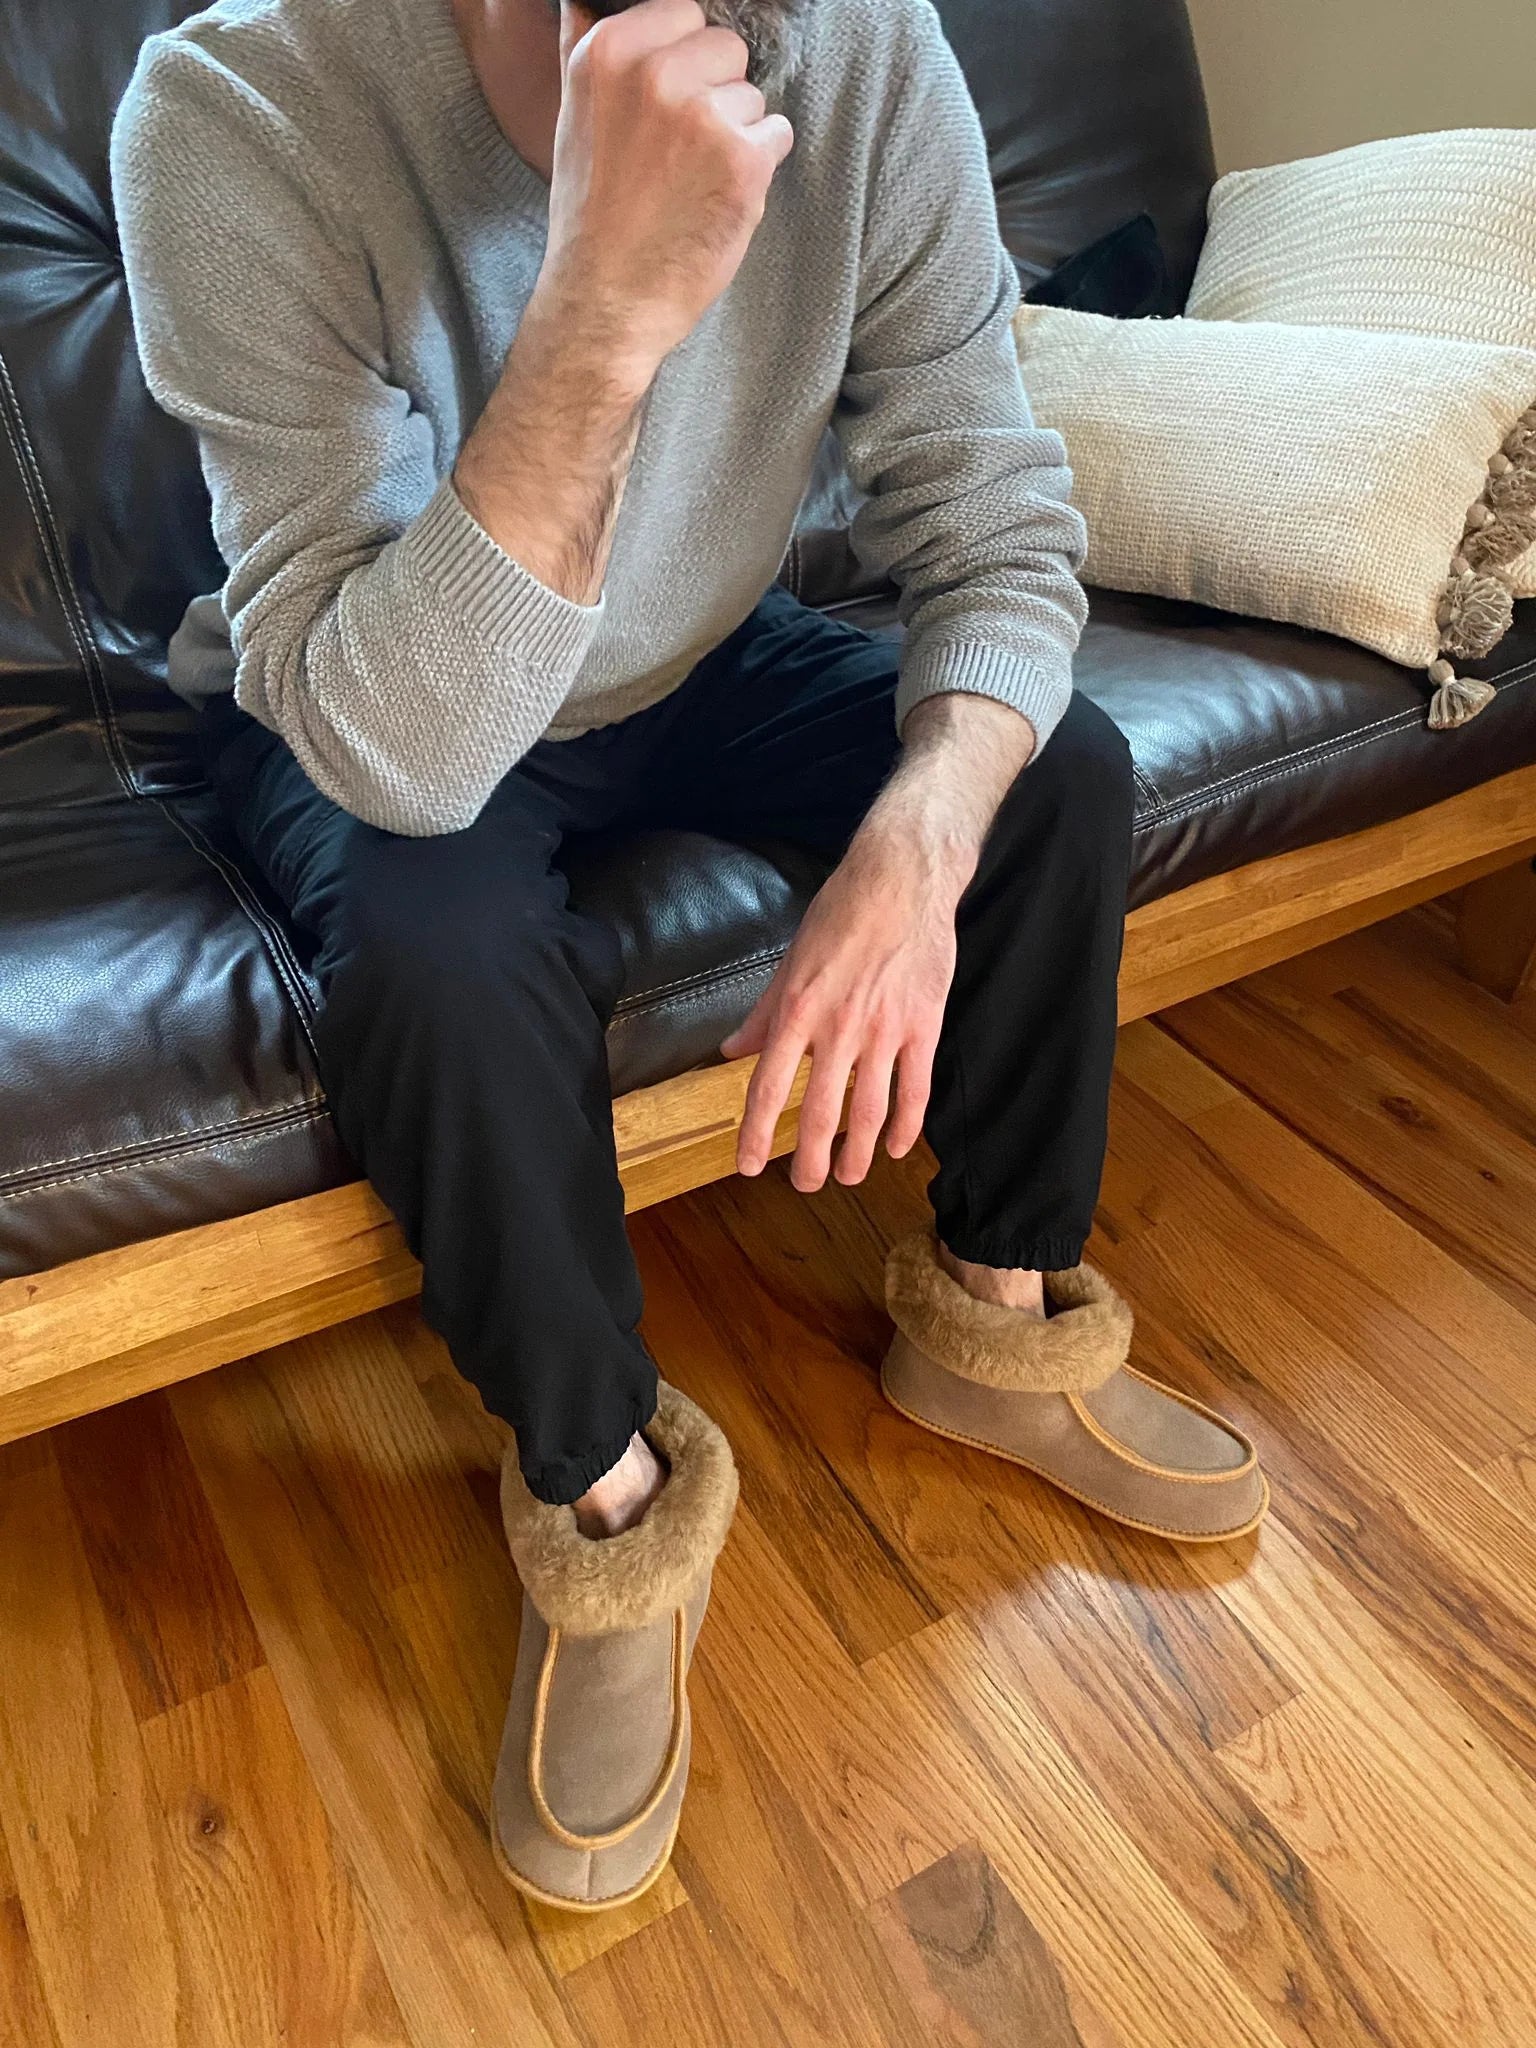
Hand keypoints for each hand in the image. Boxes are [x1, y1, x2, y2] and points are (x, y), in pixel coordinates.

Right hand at [544, 0, 794, 380]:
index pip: (683, 12)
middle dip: (716, 92)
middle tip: (681, 152)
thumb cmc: (590, 217)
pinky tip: (718, 199)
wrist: (605, 302)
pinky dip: (758, 169)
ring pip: (752, 96)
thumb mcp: (573, 117)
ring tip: (694, 182)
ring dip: (737, 135)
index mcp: (607, 52)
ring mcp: (702, 116)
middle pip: (726, 47)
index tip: (667, 104)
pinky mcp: (743, 160)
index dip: (685, 61)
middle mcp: (654, 73)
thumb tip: (587, 0)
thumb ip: (586, 47)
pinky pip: (777, 134)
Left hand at [722, 826, 966, 1191]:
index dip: (755, 1132)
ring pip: (870, 1110)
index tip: (747, 1165)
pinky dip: (908, 1125)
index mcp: (798, 1009)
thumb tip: (732, 1051)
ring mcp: (885, 1030)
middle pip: (820, 1112)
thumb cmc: (842, 912)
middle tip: (804, 1185)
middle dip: (809, 1159)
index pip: (768, 1086)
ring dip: (859, 1153)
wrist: (903, 878)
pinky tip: (900, 1148)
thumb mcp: (791, 959)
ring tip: (848, 1177)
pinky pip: (916, 1088)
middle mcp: (838, 1027)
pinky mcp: (924, 1026)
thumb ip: (764, 1013)